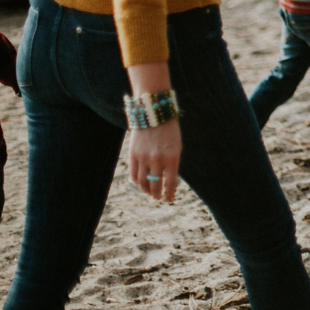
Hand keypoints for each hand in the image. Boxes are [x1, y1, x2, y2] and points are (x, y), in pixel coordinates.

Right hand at [127, 69, 179, 205]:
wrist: (154, 110)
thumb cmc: (169, 129)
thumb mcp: (176, 145)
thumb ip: (173, 164)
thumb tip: (168, 182)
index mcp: (172, 157)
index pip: (171, 184)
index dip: (170, 194)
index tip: (169, 200)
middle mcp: (157, 159)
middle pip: (155, 185)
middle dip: (157, 194)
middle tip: (158, 197)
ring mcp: (144, 157)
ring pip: (143, 183)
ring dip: (146, 190)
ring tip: (150, 192)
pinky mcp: (133, 154)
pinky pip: (134, 175)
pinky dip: (137, 182)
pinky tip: (141, 182)